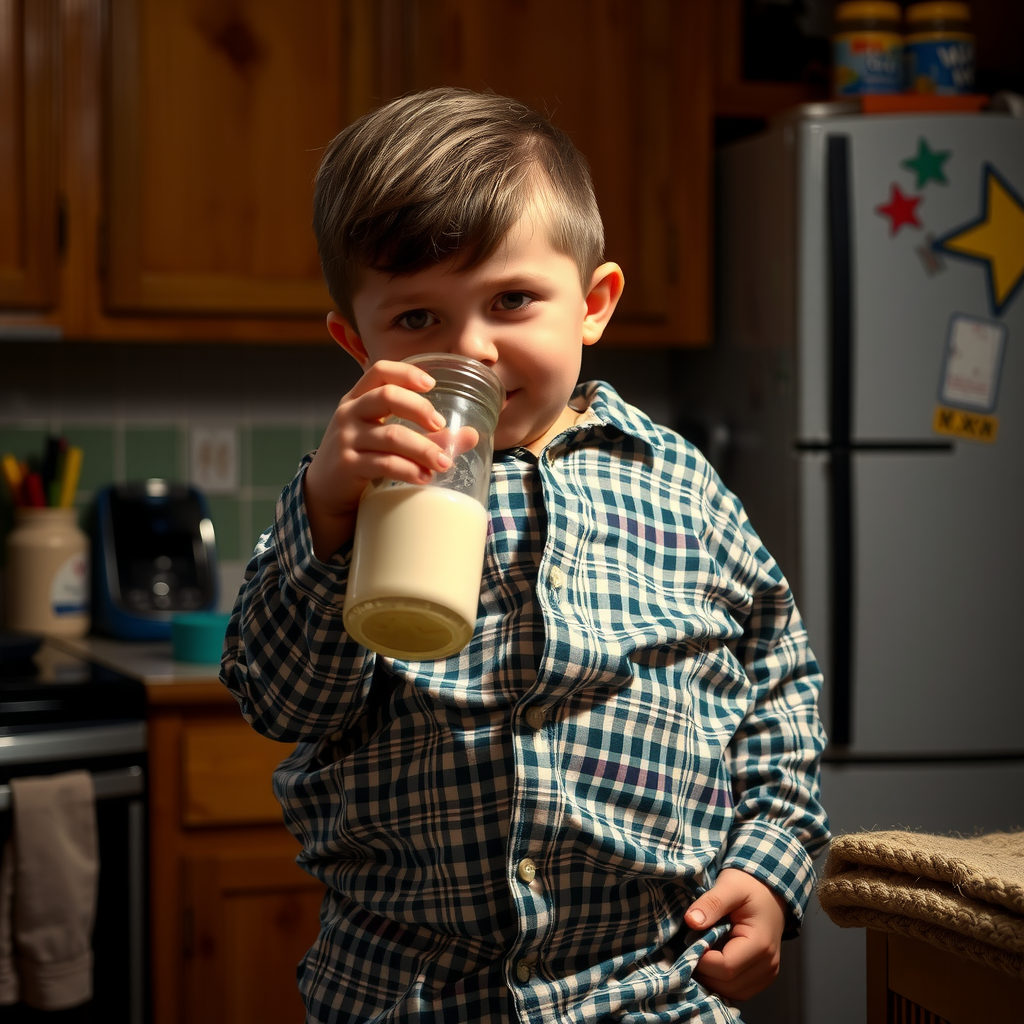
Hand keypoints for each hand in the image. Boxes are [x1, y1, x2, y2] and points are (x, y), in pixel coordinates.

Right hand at [303, 360, 453, 558]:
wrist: (326, 491)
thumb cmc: (362, 457)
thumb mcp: (386, 438)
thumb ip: (426, 434)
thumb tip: (471, 435)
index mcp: (358, 398)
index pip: (380, 371)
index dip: (406, 373)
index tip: (432, 384)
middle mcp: (349, 413)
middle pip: (387, 397)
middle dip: (420, 409)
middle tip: (441, 426)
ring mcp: (347, 439)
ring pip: (391, 436)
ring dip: (423, 449)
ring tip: (444, 463)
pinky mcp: (348, 465)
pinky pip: (383, 464)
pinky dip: (408, 470)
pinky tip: (424, 477)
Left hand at [684, 868, 787, 1002]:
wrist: (769, 890)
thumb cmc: (749, 886)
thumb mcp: (729, 886)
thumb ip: (711, 903)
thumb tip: (691, 921)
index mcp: (760, 944)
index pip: (725, 967)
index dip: (701, 959)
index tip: (687, 941)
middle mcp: (768, 964)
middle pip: (728, 985)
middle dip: (704, 971)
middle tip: (689, 949)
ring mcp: (768, 973)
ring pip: (733, 993)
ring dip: (711, 980)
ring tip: (699, 955)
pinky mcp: (763, 976)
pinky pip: (739, 990)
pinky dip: (722, 983)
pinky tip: (711, 964)